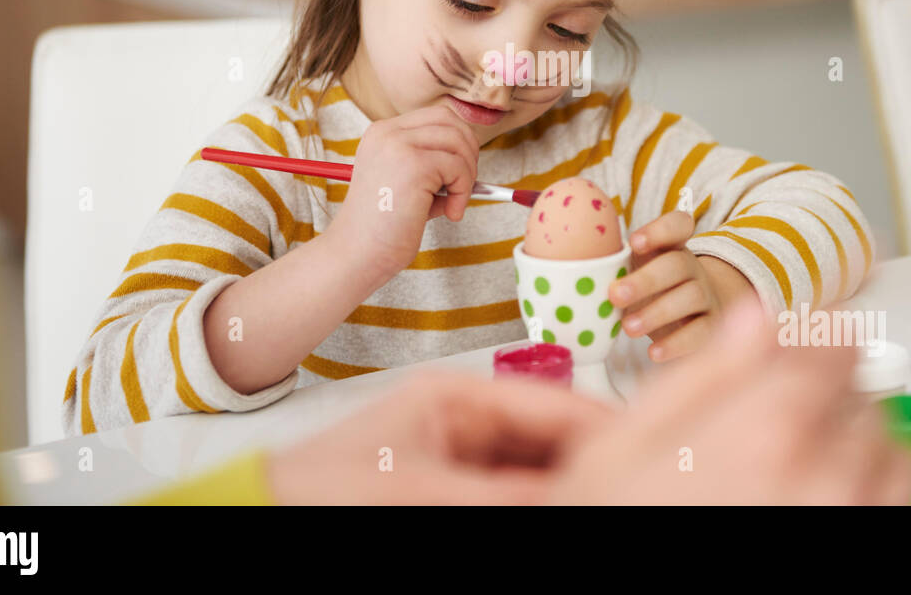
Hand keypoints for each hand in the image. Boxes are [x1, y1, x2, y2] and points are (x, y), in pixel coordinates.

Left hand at [266, 370, 615, 503]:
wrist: (266, 514)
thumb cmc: (322, 491)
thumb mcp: (423, 489)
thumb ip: (504, 494)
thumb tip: (578, 489)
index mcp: (453, 396)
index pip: (548, 404)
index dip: (601, 426)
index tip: (644, 449)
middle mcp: (461, 424)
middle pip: (546, 442)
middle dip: (586, 464)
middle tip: (629, 480)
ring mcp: (455, 462)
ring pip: (531, 474)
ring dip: (562, 484)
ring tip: (602, 491)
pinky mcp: (446, 491)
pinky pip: (506, 493)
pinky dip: (534, 498)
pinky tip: (562, 501)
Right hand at [327, 104, 478, 282]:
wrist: (356, 254)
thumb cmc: (384, 227)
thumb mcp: (407, 184)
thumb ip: (434, 165)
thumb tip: (472, 159)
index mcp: (382, 133)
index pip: (436, 116)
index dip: (458, 141)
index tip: (459, 173)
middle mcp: (387, 132)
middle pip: (450, 120)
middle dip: (468, 151)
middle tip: (463, 186)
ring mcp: (399, 145)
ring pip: (458, 142)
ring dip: (467, 174)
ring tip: (455, 203)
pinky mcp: (414, 165)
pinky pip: (458, 168)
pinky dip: (463, 192)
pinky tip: (451, 213)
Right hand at [545, 300, 910, 504]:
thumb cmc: (616, 524)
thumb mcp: (621, 448)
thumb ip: (700, 376)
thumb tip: (753, 318)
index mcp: (764, 434)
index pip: (837, 346)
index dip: (812, 334)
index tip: (794, 343)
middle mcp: (826, 482)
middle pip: (861, 396)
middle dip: (822, 390)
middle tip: (770, 412)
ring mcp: (851, 521)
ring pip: (890, 451)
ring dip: (854, 439)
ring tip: (799, 457)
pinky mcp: (861, 545)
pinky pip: (895, 500)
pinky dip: (871, 485)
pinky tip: (821, 491)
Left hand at [608, 211, 755, 360]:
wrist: (693, 316)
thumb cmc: (651, 290)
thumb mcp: (635, 272)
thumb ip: (614, 266)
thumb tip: (574, 271)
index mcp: (672, 247)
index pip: (677, 225)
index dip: (659, 230)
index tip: (634, 242)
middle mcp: (692, 268)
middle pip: (677, 265)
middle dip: (645, 280)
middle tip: (615, 295)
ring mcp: (706, 295)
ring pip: (690, 297)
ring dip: (656, 313)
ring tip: (628, 328)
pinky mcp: (712, 325)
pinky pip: (701, 333)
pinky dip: (677, 344)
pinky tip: (654, 353)